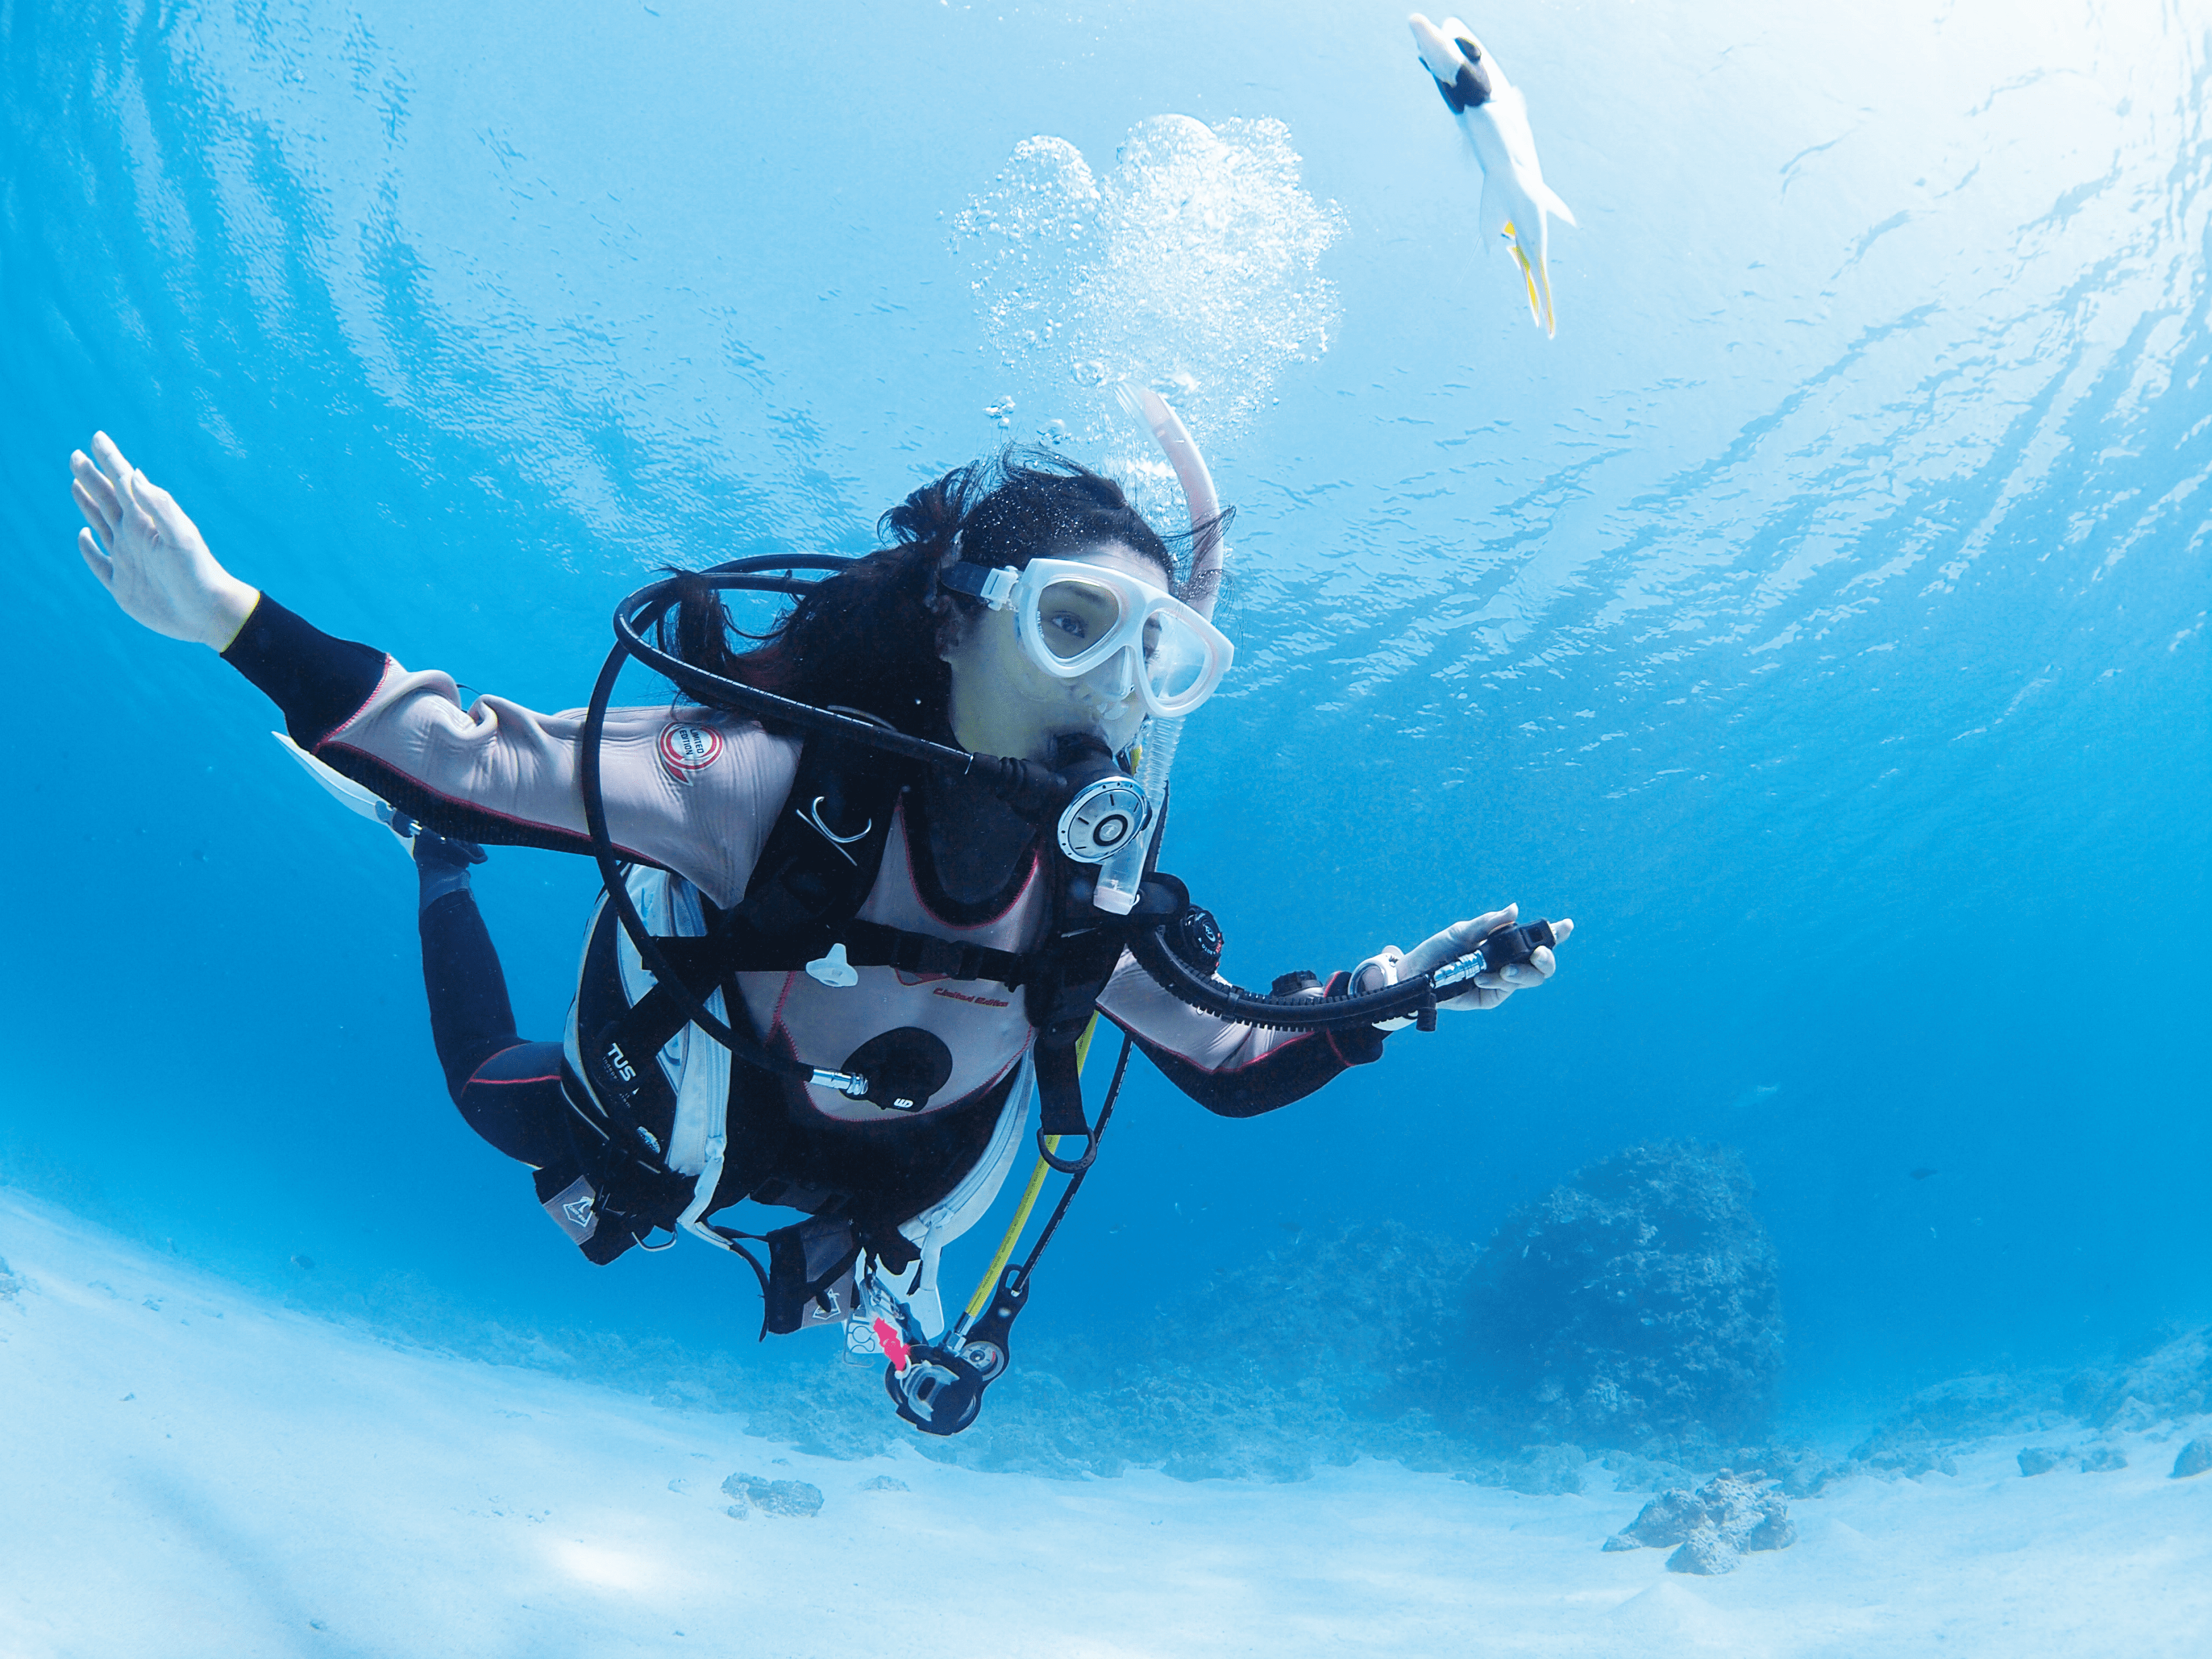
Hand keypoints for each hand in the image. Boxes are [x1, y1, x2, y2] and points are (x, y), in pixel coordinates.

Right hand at [71, 433, 257, 648]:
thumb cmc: (199, 573)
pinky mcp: (121, 585)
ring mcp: (127, 559)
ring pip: (100, 523)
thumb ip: (159, 506)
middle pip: (107, 499)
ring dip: (88, 503)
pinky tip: (84, 534)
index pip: (124, 483)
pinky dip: (88, 549)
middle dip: (91, 477)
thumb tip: (134, 475)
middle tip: (75, 455)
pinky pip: (98, 563)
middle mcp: (134, 536)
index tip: (98, 437)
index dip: (111, 460)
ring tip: (76, 482)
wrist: (208, 614)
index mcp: (147, 522)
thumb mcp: (181, 537)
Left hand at [1353, 903, 1573, 1021]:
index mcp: (1505, 942)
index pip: (1536, 937)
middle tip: (1538, 954)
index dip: (1556, 933)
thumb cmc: (1439, 949)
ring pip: (1530, 979)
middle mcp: (1509, 961)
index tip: (1566, 925)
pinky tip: (1481, 978)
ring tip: (1503, 971)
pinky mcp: (1492, 997)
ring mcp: (1503, 981)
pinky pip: (1504, 989)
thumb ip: (1488, 923)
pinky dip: (1496, 981)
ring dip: (1522, 973)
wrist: (1416, 974)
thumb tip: (1514, 910)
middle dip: (1546, 958)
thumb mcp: (1461, 931)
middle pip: (1543, 964)